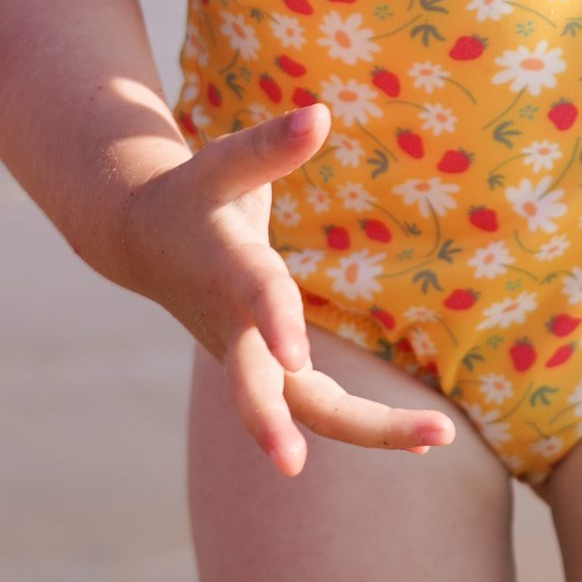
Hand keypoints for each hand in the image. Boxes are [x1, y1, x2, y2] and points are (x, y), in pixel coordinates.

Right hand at [120, 104, 452, 475]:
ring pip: (304, 411)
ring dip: (367, 431)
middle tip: (294, 468)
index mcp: (228, 268)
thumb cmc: (196, 193)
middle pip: (260, 390)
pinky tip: (422, 438)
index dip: (275, 321)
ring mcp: (249, 357)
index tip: (295, 356)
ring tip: (438, 438)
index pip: (256, 298)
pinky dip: (366, 425)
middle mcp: (235, 327)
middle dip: (277, 427)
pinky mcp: (269, 370)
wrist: (144, 238)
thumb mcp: (225, 162)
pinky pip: (318, 407)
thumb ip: (271, 146)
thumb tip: (321, 114)